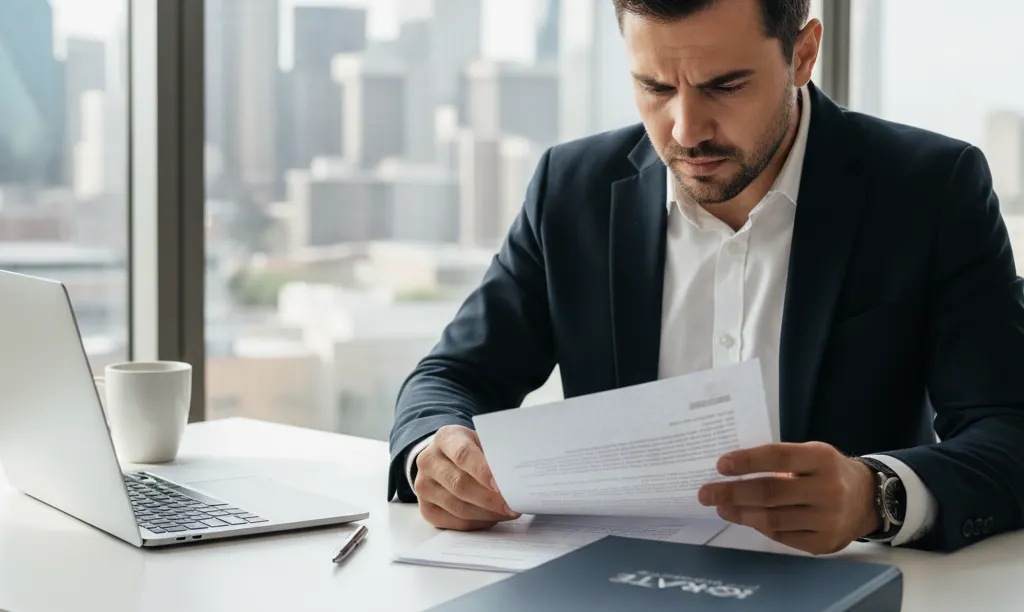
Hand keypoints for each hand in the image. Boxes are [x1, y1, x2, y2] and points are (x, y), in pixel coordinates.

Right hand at [413, 425, 520, 530]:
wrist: (443, 458)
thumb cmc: (469, 449)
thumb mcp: (481, 441)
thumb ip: (494, 454)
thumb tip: (516, 476)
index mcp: (445, 438)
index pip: (463, 454)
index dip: (483, 471)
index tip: (501, 485)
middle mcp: (428, 461)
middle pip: (460, 484)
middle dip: (490, 499)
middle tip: (514, 505)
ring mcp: (423, 486)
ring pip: (458, 507)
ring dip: (487, 514)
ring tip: (508, 513)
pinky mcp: (425, 508)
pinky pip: (455, 522)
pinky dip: (478, 523)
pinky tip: (493, 518)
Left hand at [697, 442, 879, 554]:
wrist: (868, 499)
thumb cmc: (827, 471)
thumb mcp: (811, 454)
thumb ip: (778, 459)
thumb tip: (731, 469)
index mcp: (822, 459)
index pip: (778, 457)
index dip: (748, 461)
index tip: (720, 465)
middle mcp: (828, 489)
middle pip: (770, 492)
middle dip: (732, 493)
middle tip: (706, 493)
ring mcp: (828, 519)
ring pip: (773, 518)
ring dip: (740, 513)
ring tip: (720, 507)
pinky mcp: (824, 542)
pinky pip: (782, 536)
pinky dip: (760, 526)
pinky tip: (745, 518)